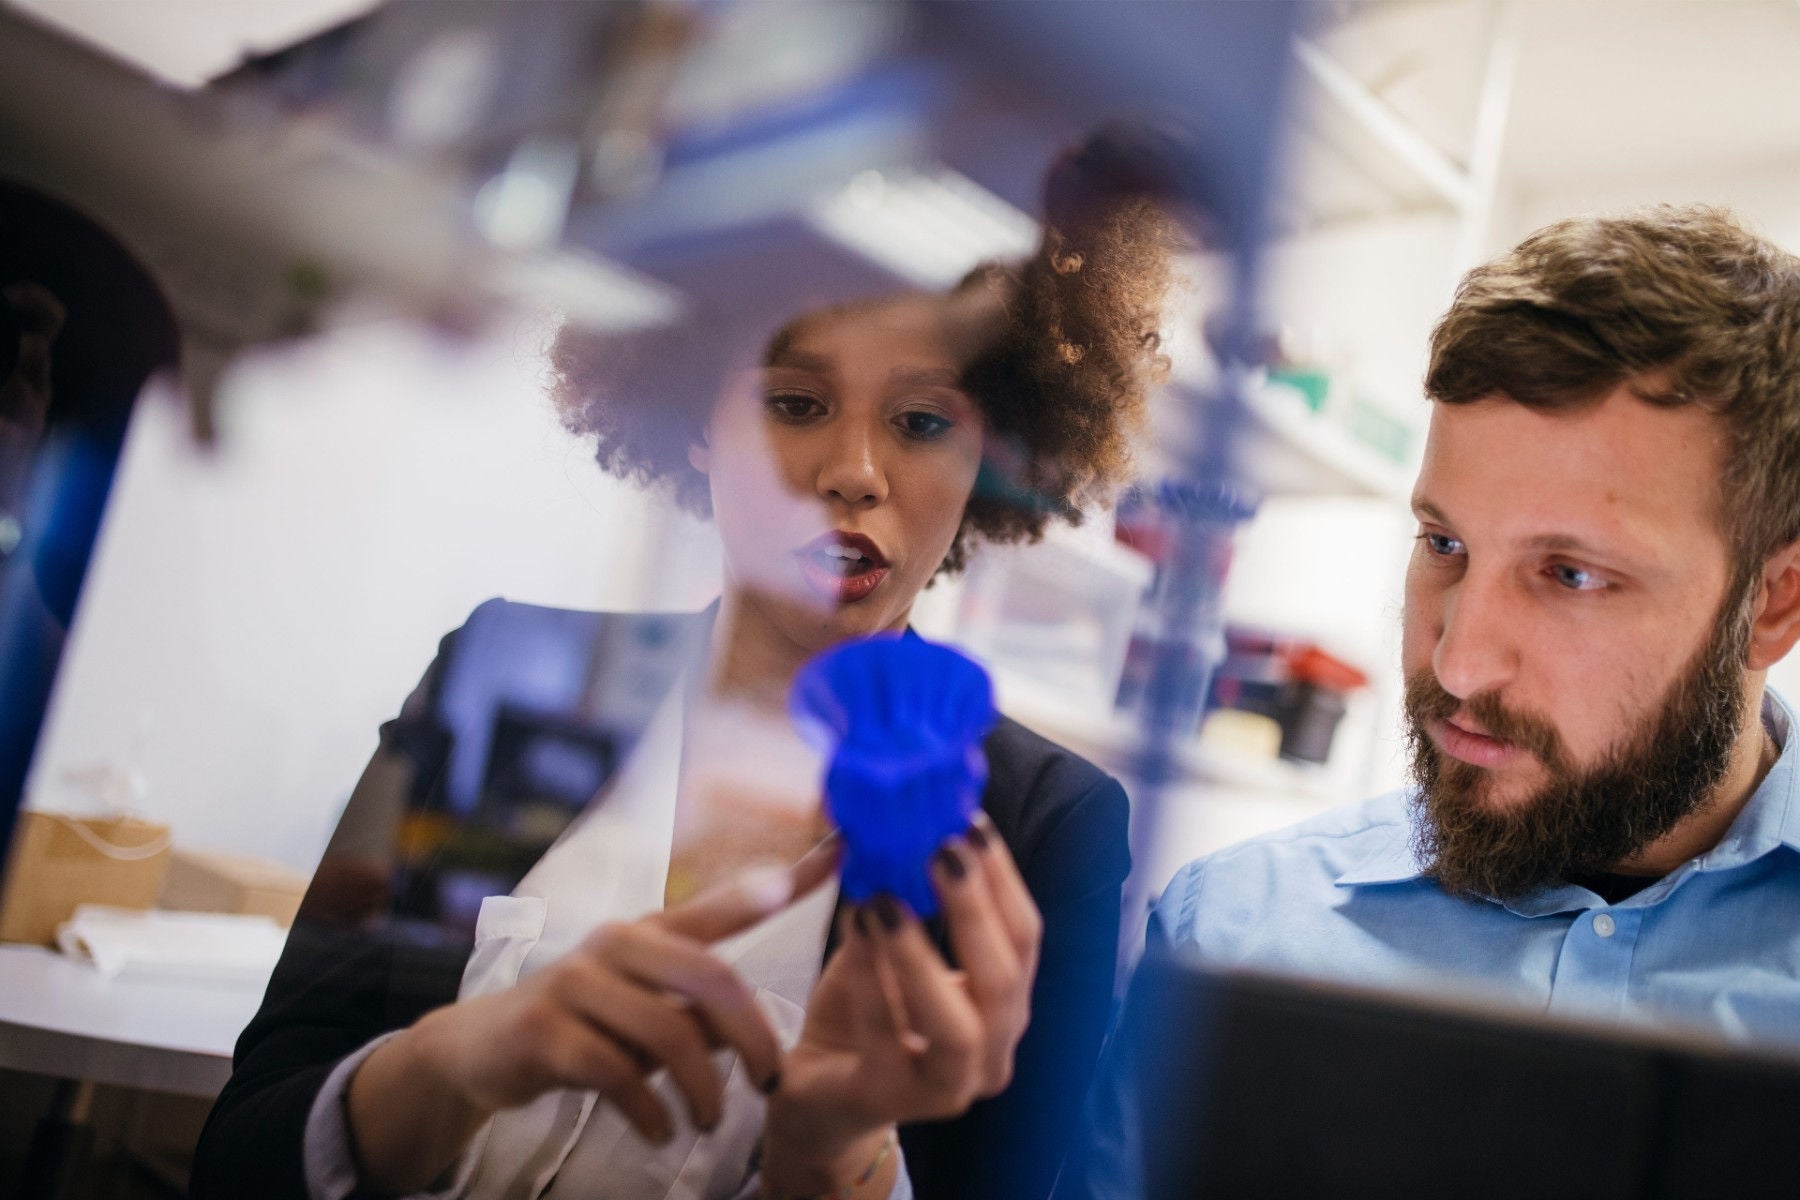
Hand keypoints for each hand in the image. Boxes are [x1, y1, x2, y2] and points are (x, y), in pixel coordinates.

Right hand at [347, 840, 839, 1193]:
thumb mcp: (648, 1010)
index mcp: (650, 931)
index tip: (842, 852)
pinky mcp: (546, 1033)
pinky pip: (619, 1073)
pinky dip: (649, 1111)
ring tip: (710, 1122)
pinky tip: (659, 1131)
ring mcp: (577, 984)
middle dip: (753, 1038)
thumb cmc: (585, 1026)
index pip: (726, 902)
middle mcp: (617, 944)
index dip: (786, 879)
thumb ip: (701, 1011)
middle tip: (770, 1083)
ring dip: (702, 1090)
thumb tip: (755, 1035)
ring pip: (669, 1032)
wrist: (481, 1050)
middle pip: (712, 979)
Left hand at [761, 817, 1041, 1192]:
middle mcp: (992, 1053)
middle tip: (939, 850)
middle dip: (974, 908)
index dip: (1002, 880)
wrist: (817, 1092)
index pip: (1024, 939)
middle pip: (1004, 979)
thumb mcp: (890, 948)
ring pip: (958, 1025)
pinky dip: (869, 976)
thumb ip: (906, 901)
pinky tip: (854, 927)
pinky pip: (884, 1037)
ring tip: (885, 898)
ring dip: (921, 953)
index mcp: (1004, 1009)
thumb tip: (905, 823)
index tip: (972, 824)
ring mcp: (946, 1088)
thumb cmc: (864, 1012)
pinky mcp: (889, 1102)